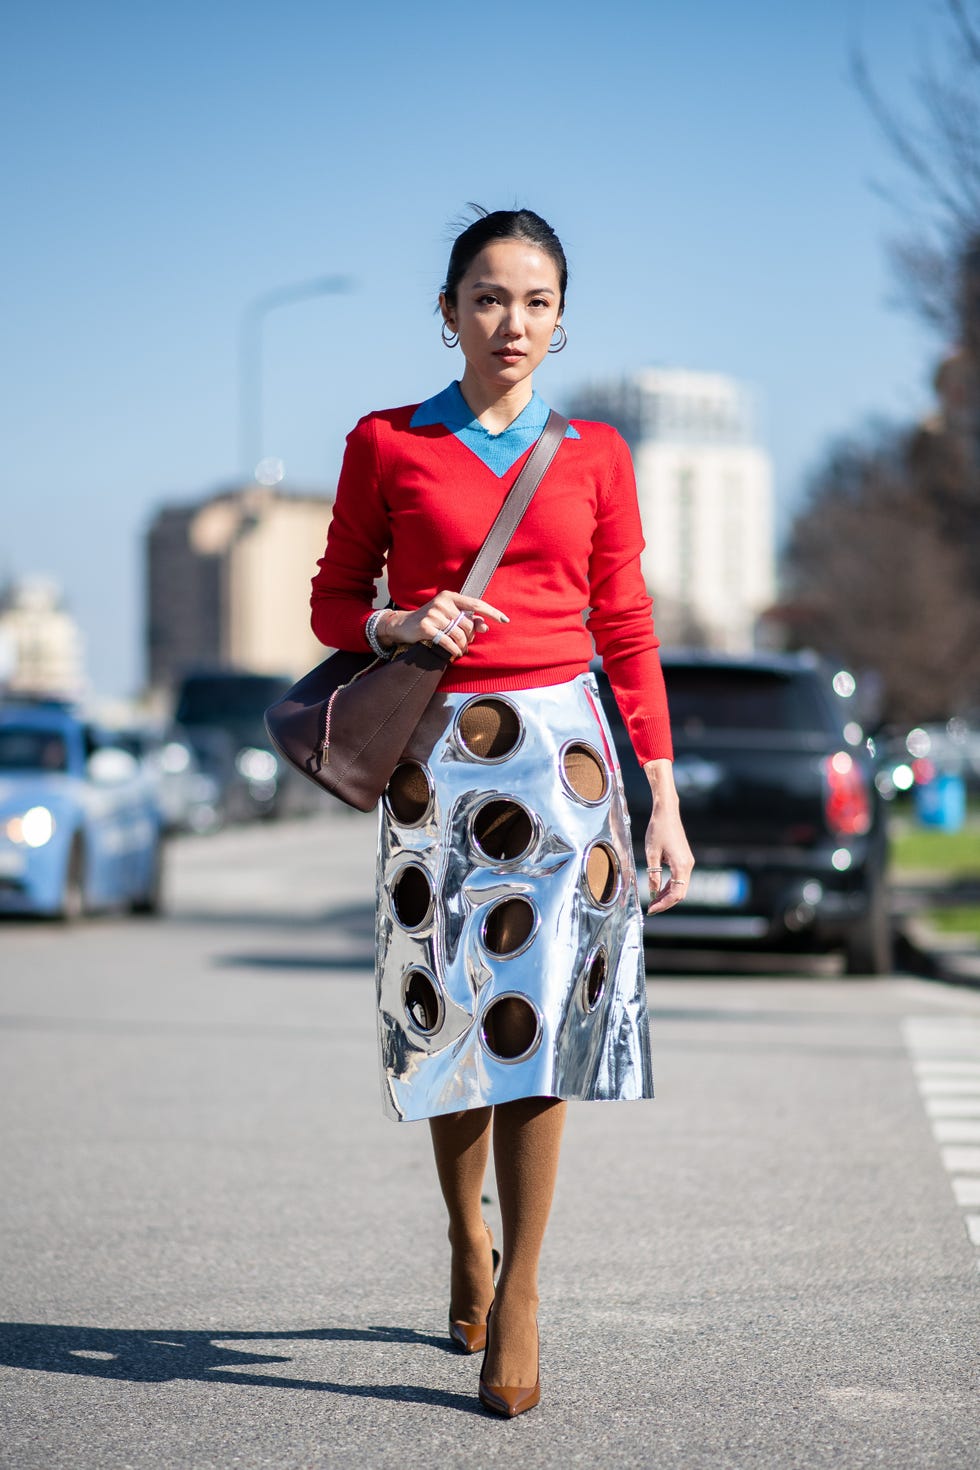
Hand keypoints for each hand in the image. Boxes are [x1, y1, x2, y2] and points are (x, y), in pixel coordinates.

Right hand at [378, 592, 507, 659]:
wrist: (404, 625)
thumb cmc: (431, 621)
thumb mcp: (448, 616)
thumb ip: (466, 619)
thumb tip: (485, 626)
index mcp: (450, 596)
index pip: (476, 603)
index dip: (491, 612)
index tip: (504, 620)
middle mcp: (442, 602)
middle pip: (468, 624)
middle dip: (470, 637)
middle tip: (467, 644)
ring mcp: (433, 614)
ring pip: (459, 634)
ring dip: (462, 646)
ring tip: (461, 650)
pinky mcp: (426, 626)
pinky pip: (447, 641)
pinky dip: (453, 650)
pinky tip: (455, 653)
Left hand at [642, 758, 694, 914]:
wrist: (666, 812)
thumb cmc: (658, 830)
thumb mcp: (651, 853)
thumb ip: (653, 874)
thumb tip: (652, 891)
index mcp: (681, 865)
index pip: (676, 893)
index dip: (664, 904)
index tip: (651, 909)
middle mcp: (688, 865)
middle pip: (680, 893)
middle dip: (666, 902)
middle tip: (651, 908)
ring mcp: (687, 862)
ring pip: (680, 886)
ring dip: (667, 895)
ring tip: (652, 901)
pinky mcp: (684, 859)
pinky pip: (679, 878)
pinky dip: (669, 886)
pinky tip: (657, 889)